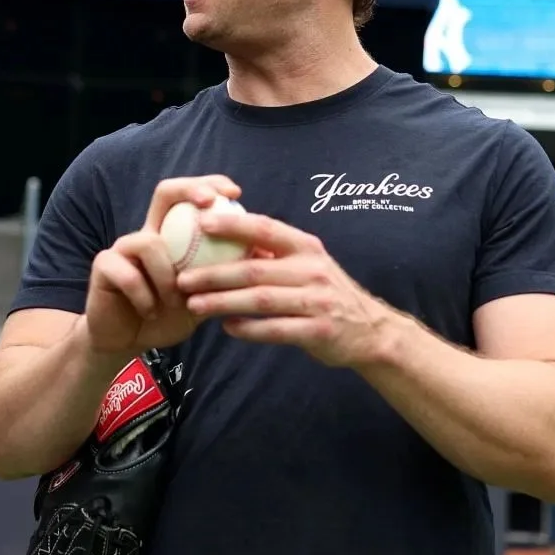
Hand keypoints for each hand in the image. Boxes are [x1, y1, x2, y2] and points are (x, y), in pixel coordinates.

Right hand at [82, 175, 241, 355]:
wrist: (127, 342)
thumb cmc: (168, 316)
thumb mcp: (205, 296)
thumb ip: (228, 274)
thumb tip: (269, 257)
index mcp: (172, 235)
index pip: (189, 195)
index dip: (210, 185)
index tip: (235, 193)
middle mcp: (148, 233)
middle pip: (165, 192)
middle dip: (190, 190)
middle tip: (210, 203)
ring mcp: (123, 248)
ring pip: (148, 242)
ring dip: (167, 276)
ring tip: (175, 301)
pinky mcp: (103, 267)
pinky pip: (129, 274)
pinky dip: (145, 297)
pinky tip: (151, 312)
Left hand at [178, 208, 396, 368]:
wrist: (371, 331)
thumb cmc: (327, 293)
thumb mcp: (309, 264)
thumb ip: (274, 254)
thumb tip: (228, 236)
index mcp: (306, 247)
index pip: (266, 228)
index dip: (234, 225)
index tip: (202, 222)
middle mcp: (312, 271)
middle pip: (255, 269)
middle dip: (214, 274)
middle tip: (183, 279)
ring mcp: (316, 302)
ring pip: (261, 300)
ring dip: (224, 302)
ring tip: (194, 305)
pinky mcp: (317, 331)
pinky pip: (275, 330)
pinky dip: (249, 329)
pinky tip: (227, 328)